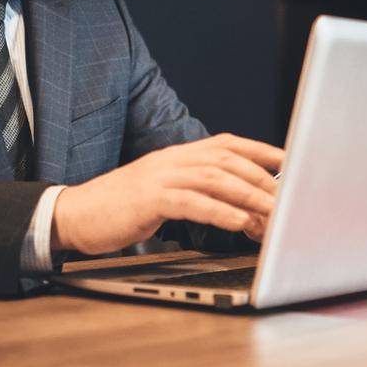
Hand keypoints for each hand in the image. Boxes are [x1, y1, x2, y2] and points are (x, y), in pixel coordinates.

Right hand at [50, 133, 283, 255]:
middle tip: (289, 201)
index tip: (291, 163)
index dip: (262, 151)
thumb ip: (197, 192)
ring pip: (215, 178)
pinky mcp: (149, 199)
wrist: (75, 214)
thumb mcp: (164, 192)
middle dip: (263, 180)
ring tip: (271, 214)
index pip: (228, 144)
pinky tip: (238, 222)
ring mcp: (160, 177)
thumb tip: (241, 207)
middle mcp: (172, 160)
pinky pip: (191, 202)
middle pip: (228, 161)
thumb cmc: (122, 208)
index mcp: (178, 155)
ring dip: (248, 196)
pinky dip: (219, 211)